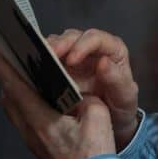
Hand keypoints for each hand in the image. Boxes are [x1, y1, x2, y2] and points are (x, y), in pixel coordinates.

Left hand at [0, 50, 115, 158]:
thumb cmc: (94, 153)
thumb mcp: (97, 116)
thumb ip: (87, 99)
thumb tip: (81, 97)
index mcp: (40, 119)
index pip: (16, 87)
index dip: (5, 68)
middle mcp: (30, 130)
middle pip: (9, 99)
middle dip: (8, 79)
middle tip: (11, 63)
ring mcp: (31, 141)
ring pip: (14, 111)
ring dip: (15, 94)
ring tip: (23, 80)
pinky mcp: (38, 148)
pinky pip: (23, 121)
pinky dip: (25, 106)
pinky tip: (38, 103)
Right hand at [48, 28, 138, 148]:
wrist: (111, 122)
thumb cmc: (121, 105)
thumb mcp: (125, 96)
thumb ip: (117, 80)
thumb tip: (103, 61)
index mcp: (112, 50)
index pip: (96, 38)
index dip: (82, 45)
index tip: (71, 59)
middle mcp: (92, 48)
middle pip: (73, 37)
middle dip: (59, 44)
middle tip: (48, 56)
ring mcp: (73, 55)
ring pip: (57, 43)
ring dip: (46, 50)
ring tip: (37, 62)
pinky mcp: (59, 66)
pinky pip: (47, 56)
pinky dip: (39, 60)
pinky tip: (32, 68)